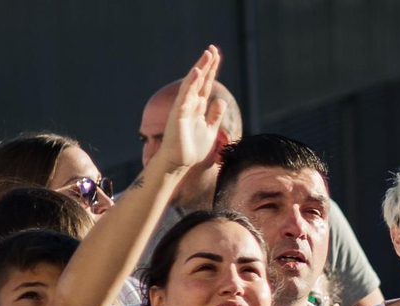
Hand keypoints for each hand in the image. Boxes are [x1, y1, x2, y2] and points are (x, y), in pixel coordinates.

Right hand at [156, 46, 226, 172]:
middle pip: (200, 80)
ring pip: (193, 84)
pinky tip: (197, 72)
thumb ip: (214, 115)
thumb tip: (221, 100)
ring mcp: (183, 107)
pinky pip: (186, 95)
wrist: (179, 163)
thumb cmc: (192, 148)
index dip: (211, 71)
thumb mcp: (210, 130)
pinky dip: (191, 83)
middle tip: (212, 48)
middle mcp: (190, 104)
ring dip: (200, 68)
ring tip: (207, 54)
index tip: (216, 56)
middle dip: (206, 64)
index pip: (206, 84)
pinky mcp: (178, 113)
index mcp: (198, 107)